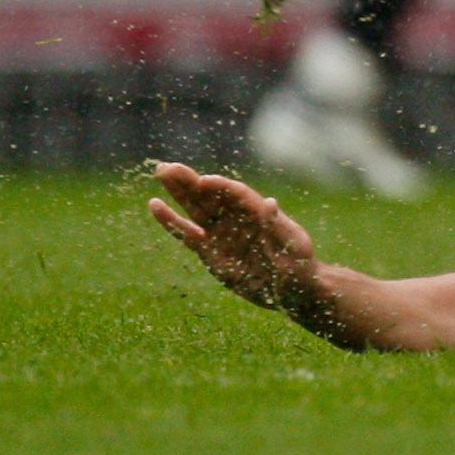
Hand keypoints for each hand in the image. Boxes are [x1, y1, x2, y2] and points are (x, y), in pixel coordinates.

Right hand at [149, 164, 326, 312]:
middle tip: (167, 166)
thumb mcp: (293, 244)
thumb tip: (270, 203)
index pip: (236, 194)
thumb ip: (277, 225)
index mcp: (258, 212)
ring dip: (179, 191)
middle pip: (211, 195)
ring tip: (161, 172)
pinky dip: (172, 221)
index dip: (221, 186)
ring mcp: (222, 234)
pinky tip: (156, 205)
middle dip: (190, 180)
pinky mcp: (210, 252)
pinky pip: (187, 234)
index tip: (204, 180)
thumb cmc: (299, 263)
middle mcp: (237, 219)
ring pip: (196, 208)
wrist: (293, 288)